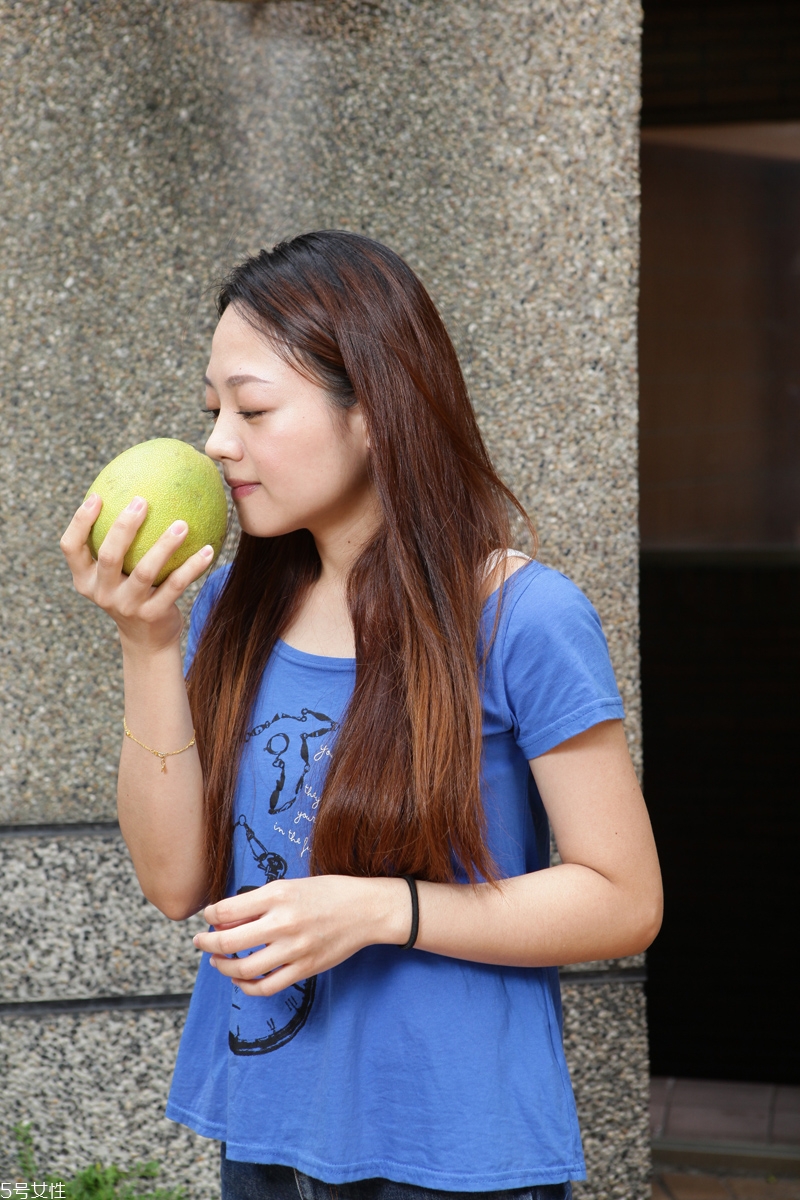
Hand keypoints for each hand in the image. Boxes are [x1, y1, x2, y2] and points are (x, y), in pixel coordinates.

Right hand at [59, 493, 214, 654]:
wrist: (148, 639)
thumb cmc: (133, 590)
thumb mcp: (118, 570)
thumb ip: (119, 540)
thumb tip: (138, 488)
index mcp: (85, 578)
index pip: (70, 548)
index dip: (79, 522)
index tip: (97, 496)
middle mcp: (101, 593)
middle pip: (108, 556)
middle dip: (123, 527)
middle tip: (142, 501)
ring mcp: (126, 606)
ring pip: (144, 572)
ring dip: (165, 546)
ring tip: (182, 524)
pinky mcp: (151, 615)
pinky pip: (175, 586)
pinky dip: (192, 567)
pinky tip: (208, 550)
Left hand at [193, 875, 408, 996]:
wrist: (366, 910)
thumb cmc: (328, 893)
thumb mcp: (291, 886)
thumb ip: (259, 901)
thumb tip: (225, 917)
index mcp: (277, 895)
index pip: (226, 910)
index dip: (209, 915)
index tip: (207, 917)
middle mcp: (283, 923)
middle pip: (228, 942)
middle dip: (206, 944)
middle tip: (200, 942)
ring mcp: (294, 949)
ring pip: (243, 968)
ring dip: (222, 966)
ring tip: (217, 961)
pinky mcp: (304, 969)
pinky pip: (266, 987)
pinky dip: (246, 986)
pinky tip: (240, 978)